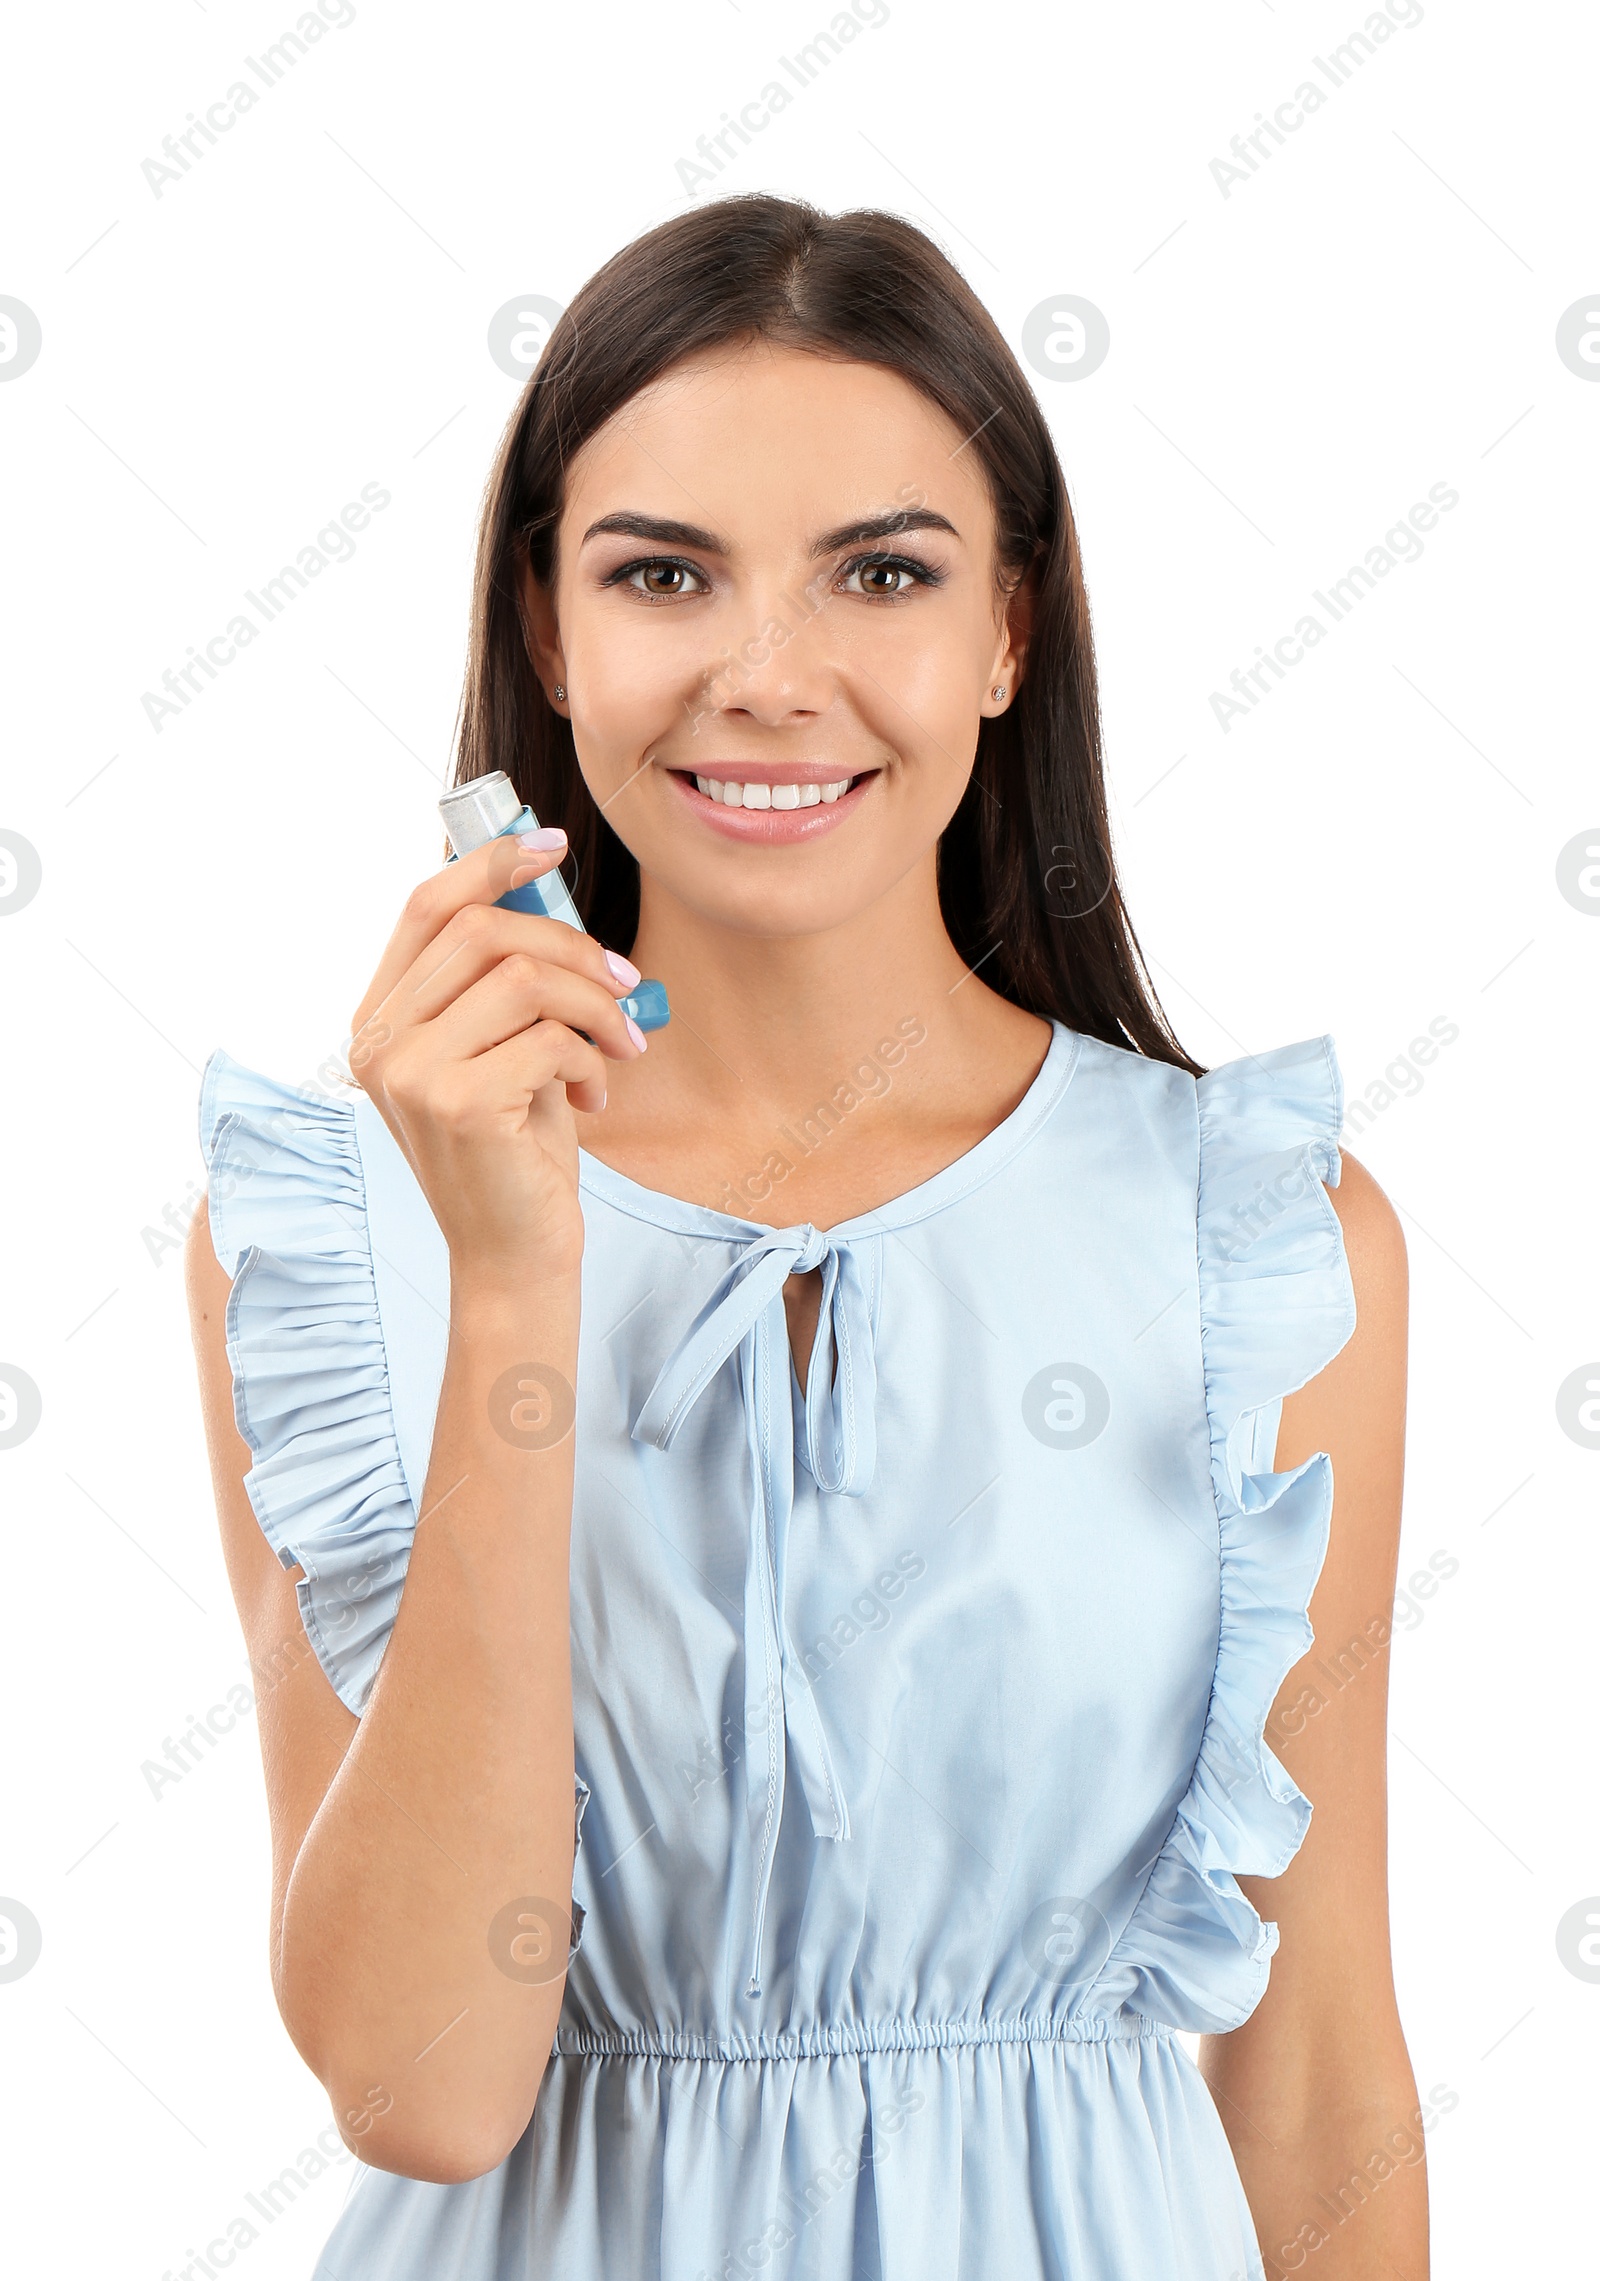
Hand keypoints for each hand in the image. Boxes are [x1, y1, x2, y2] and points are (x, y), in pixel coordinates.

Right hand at [347, 830, 644, 1288]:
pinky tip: (595, 1095)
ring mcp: (409, 1072)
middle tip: (625, 986)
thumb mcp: (503, 1048)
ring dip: (594, 1005)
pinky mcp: (456, 1103)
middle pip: (486, 931)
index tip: (550, 844)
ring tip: (620, 1047)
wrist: (516, 1256)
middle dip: (574, 948)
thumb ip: (503, 979)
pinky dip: (591, 1058)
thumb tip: (544, 886)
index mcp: (377, 1019)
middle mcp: (377, 1040)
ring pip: (525, 977)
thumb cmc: (517, 1150)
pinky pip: (549, 1037)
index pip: (425, 905)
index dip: (489, 863)